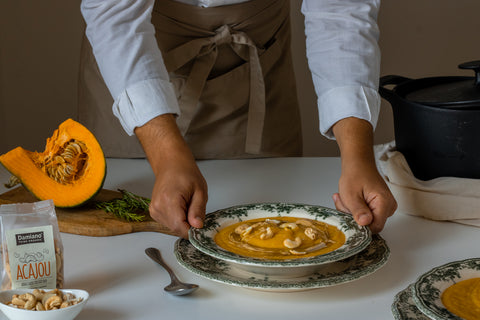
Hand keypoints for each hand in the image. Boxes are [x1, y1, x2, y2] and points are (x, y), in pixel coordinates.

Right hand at [135, 114, 207, 237]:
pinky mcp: (153, 211)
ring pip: (172, 227)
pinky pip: (168, 222)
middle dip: (189, 225)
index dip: (193, 231)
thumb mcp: (200, 191)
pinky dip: (177, 218)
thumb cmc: (186, 173)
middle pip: (176, 229)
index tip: (202, 226)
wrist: (171, 163)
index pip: (180, 228)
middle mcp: (158, 207)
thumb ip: (198, 210)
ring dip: (183, 221)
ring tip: (186, 204)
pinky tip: (180, 205)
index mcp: (169, 201)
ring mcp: (154, 210)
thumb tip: (198, 227)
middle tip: (195, 209)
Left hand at [331, 117, 396, 232]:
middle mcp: (389, 206)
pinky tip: (349, 200)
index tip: (348, 217)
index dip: (360, 226)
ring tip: (346, 199)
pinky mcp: (380, 206)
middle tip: (344, 203)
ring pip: (366, 220)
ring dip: (352, 212)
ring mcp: (385, 207)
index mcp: (384, 203)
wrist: (358, 163)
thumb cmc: (355, 174)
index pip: (374, 228)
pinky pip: (366, 214)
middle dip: (353, 217)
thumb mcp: (351, 195)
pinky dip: (355, 209)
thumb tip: (364, 224)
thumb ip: (358, 211)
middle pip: (369, 224)